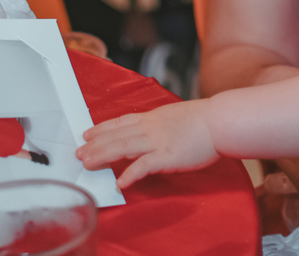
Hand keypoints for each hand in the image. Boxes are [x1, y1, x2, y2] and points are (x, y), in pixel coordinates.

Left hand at [77, 100, 218, 188]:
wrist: (220, 120)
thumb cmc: (204, 120)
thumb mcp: (176, 115)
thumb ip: (160, 124)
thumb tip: (151, 133)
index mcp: (153, 117)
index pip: (121, 122)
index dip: (102, 128)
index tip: (87, 133)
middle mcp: (151, 128)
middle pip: (117, 135)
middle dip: (95, 144)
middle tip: (78, 153)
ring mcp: (158, 141)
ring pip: (123, 147)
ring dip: (103, 156)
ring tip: (87, 164)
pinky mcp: (167, 156)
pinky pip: (144, 166)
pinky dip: (130, 174)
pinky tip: (120, 182)